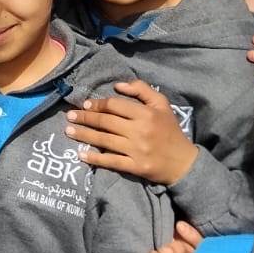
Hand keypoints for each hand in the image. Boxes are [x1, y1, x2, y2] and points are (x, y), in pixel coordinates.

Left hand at [65, 80, 196, 185]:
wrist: (184, 162)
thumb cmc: (170, 131)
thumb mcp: (161, 104)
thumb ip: (142, 89)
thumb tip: (117, 85)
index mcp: (146, 114)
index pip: (114, 105)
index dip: (97, 104)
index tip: (84, 104)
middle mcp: (140, 131)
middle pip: (105, 122)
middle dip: (85, 118)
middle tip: (69, 116)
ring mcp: (137, 150)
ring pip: (104, 140)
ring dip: (84, 135)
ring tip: (68, 131)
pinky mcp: (136, 167)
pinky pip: (112, 161)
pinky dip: (95, 158)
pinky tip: (81, 155)